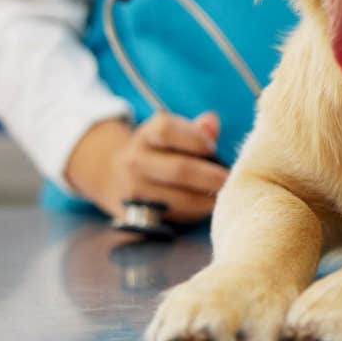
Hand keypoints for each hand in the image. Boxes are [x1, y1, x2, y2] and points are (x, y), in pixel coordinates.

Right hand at [65, 111, 228, 220]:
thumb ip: (195, 128)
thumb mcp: (171, 132)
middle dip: (210, 177)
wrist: (112, 175)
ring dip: (206, 200)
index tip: (212, 148)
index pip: (167, 130)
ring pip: (179, 200)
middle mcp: (136, 161)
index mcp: (146, 135)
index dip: (195, 138)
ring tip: (224, 196)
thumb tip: (211, 122)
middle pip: (179, 169)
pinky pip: (172, 218)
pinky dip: (192, 215)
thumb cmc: (157, 151)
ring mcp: (134, 191)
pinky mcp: (136, 216)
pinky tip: (204, 209)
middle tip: (229, 179)